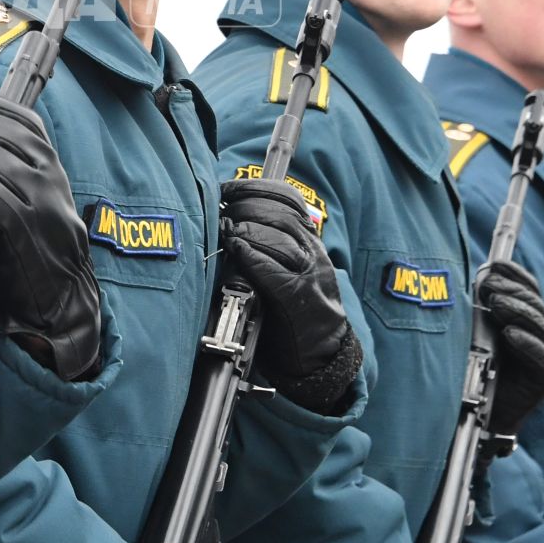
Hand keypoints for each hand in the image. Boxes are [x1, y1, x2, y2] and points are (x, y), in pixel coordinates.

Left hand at [0, 85, 101, 380]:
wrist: (62, 298)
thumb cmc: (37, 245)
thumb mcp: (31, 197)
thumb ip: (7, 166)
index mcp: (52, 166)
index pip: (22, 118)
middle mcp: (52, 179)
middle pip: (9, 133)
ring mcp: (43, 206)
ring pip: (2, 160)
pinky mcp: (27, 233)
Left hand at [219, 177, 361, 413]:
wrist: (321, 354)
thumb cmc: (293, 311)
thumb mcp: (287, 268)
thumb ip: (268, 243)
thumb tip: (225, 219)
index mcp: (309, 240)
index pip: (287, 198)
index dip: (253, 188)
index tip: (227, 188)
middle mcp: (312, 252)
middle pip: (279, 212)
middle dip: (244, 206)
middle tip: (222, 214)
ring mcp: (309, 274)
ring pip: (278, 236)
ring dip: (246, 228)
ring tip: (227, 231)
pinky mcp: (300, 298)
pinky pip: (275, 269)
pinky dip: (253, 256)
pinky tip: (238, 250)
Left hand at [476, 259, 543, 436]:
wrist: (484, 414)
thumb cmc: (479, 369)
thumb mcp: (477, 333)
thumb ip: (479, 308)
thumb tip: (473, 279)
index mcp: (526, 320)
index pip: (529, 290)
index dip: (516, 275)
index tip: (496, 263)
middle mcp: (538, 336)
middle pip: (534, 305)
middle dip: (511, 291)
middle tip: (488, 286)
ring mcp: (543, 357)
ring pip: (539, 327)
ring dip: (517, 311)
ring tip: (496, 304)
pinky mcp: (542, 380)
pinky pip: (541, 358)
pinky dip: (526, 343)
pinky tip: (511, 334)